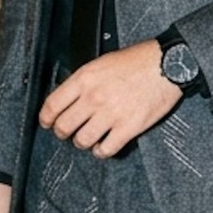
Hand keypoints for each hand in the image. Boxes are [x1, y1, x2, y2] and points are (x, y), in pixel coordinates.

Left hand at [39, 41, 181, 156]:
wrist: (166, 64)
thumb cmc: (137, 61)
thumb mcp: (102, 62)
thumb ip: (83, 80)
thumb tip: (69, 98)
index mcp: (85, 78)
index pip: (52, 105)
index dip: (46, 119)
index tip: (47, 123)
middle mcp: (94, 97)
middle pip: (64, 127)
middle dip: (62, 133)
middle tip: (67, 133)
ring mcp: (111, 114)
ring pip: (82, 141)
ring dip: (82, 143)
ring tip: (87, 139)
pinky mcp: (129, 127)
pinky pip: (106, 149)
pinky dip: (102, 151)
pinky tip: (104, 146)